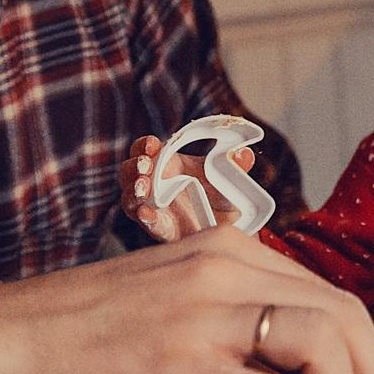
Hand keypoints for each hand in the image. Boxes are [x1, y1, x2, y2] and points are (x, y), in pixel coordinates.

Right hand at [0, 228, 373, 373]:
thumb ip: (235, 326)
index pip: (331, 295)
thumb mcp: (174, 302)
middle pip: (345, 316)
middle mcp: (226, 268)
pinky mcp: (182, 364)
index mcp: (228, 248)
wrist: (0, 344)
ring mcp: (205, 313)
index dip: (366, 355)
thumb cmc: (83, 336)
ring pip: (325, 347)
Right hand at [118, 134, 258, 241]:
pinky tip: (148, 213)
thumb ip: (235, 165)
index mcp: (167, 164)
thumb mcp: (228, 178)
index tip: (152, 145)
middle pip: (130, 171)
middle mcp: (154, 184)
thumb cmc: (220, 196)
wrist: (228, 228)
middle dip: (134, 167)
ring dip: (134, 192)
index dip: (144, 146)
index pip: (146, 150)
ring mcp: (153, 207)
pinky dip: (145, 218)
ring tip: (144, 189)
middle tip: (145, 166)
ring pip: (131, 198)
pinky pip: (147, 222)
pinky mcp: (159, 228)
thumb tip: (243, 154)